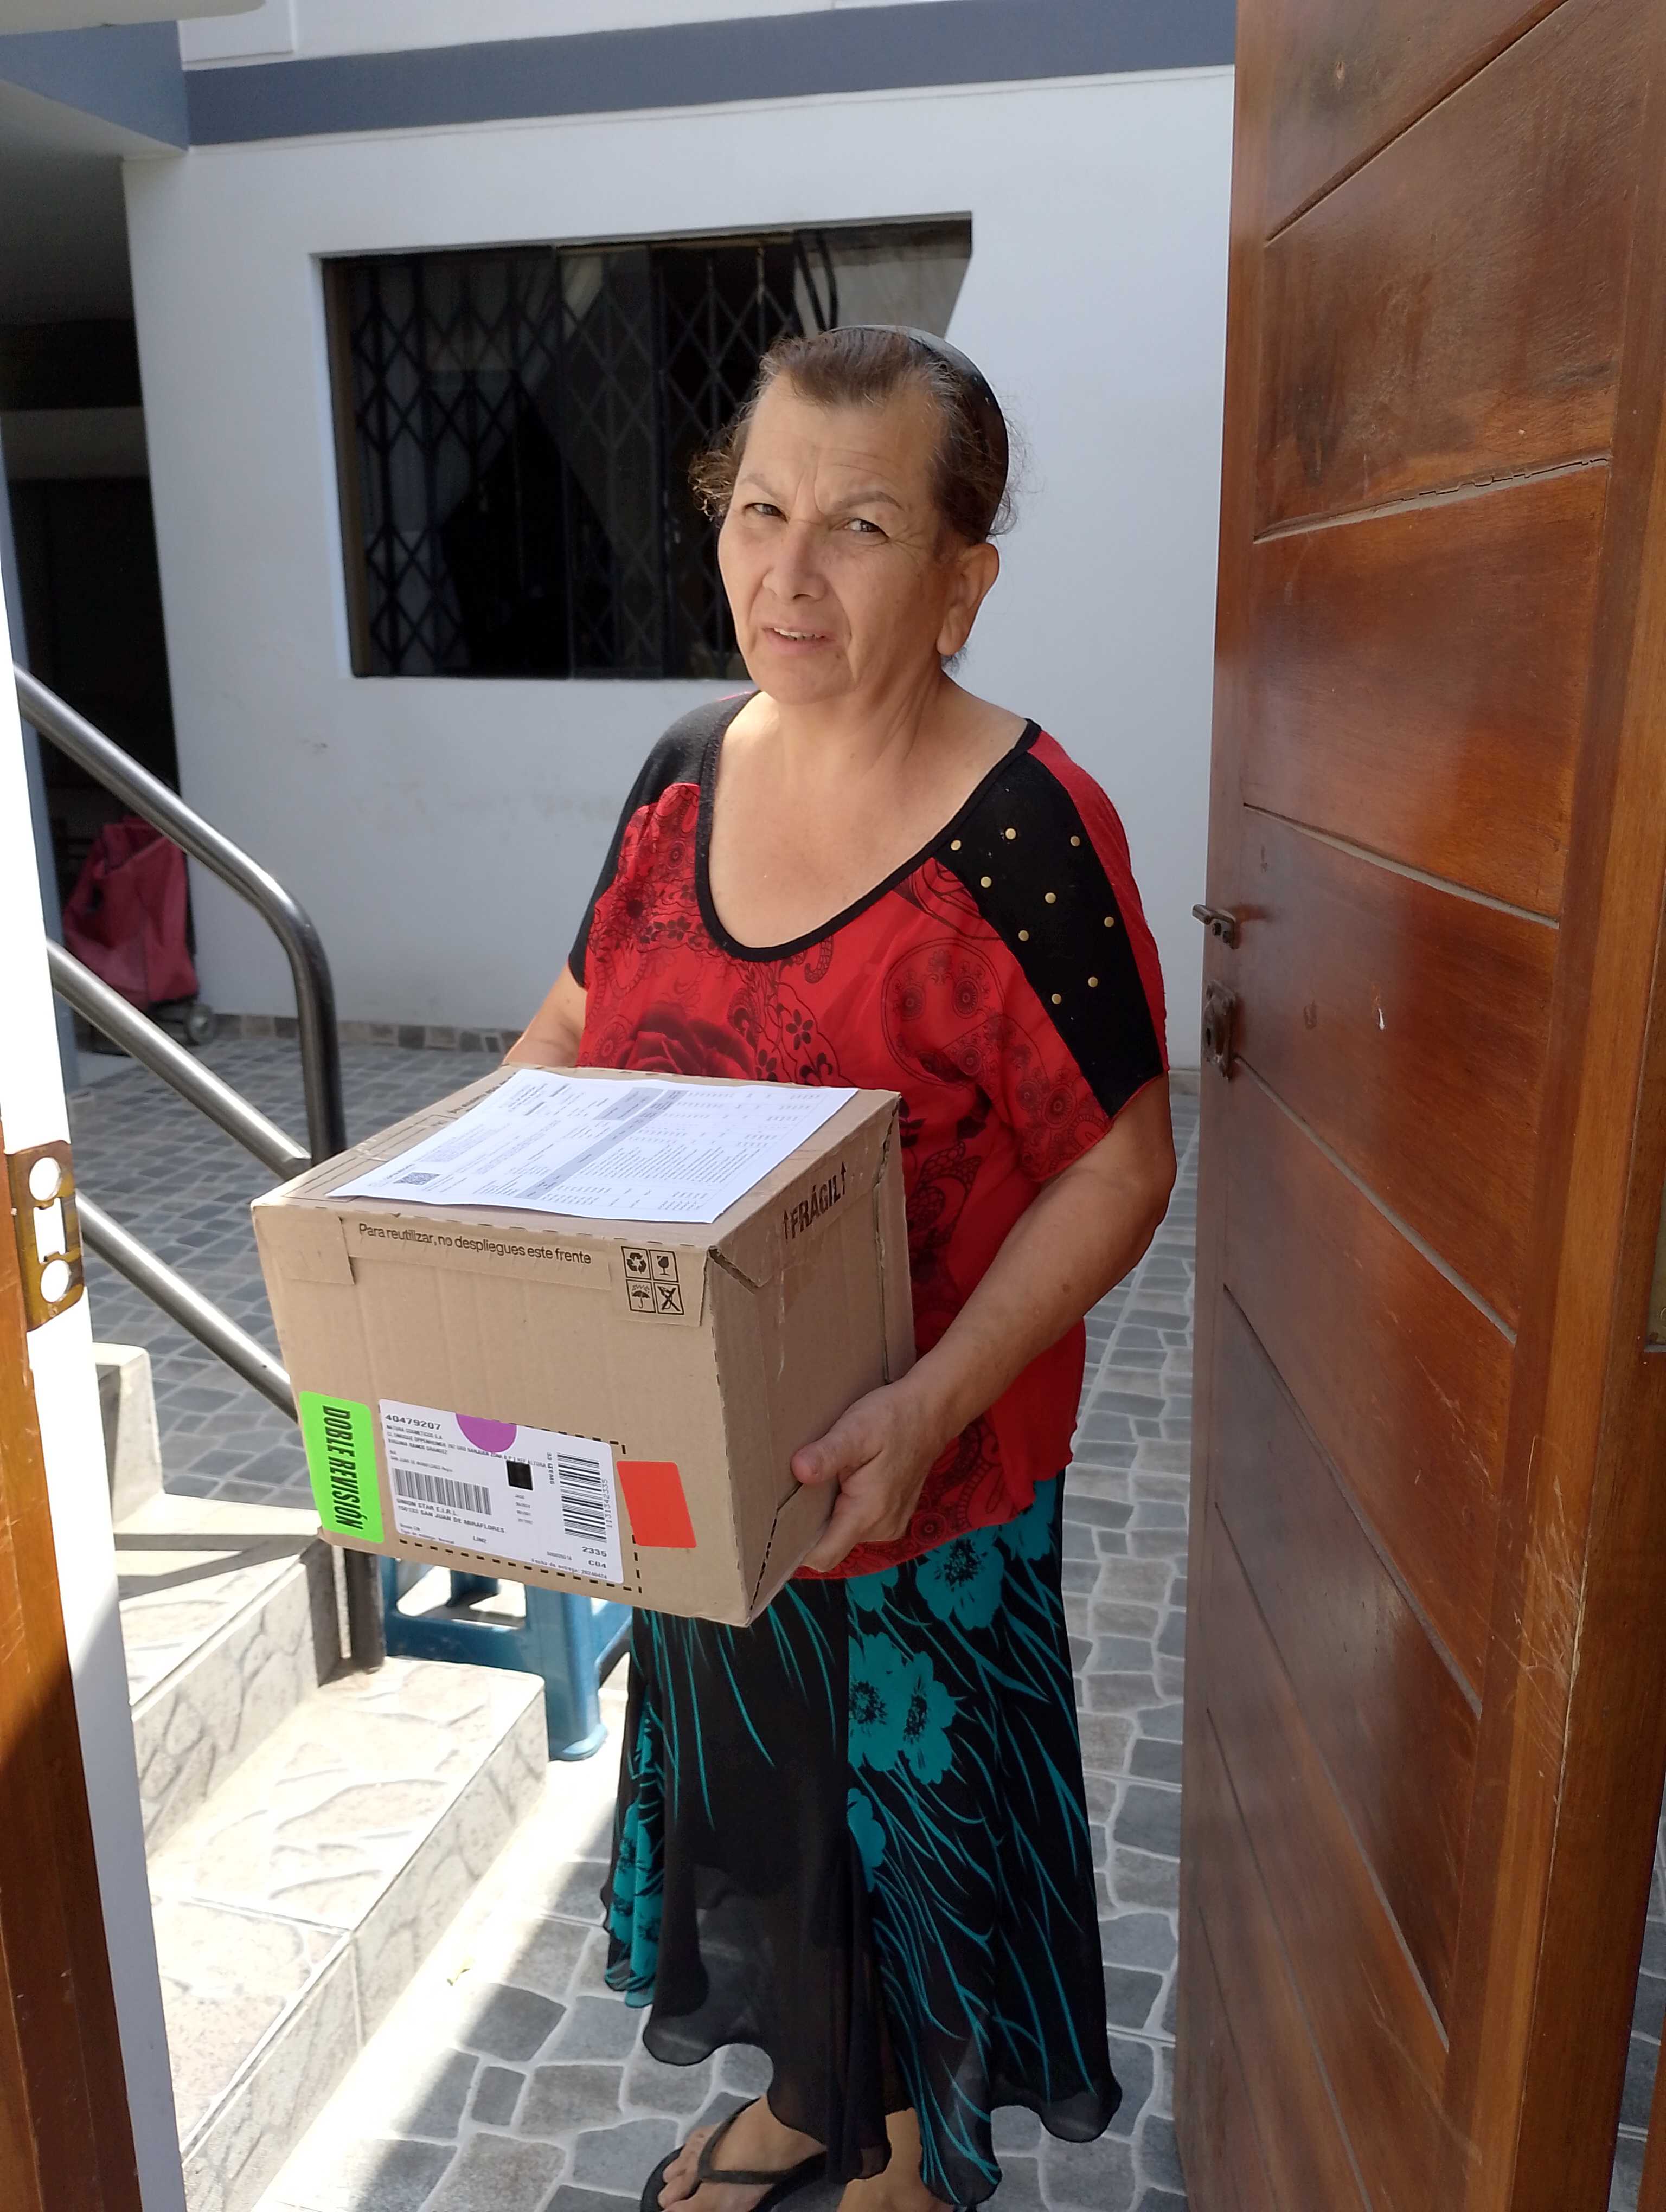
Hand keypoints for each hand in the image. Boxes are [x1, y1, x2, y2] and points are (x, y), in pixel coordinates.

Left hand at [792, 1376, 954, 1572]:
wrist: (932, 1412)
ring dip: (829, 1514)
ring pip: (844, 1534)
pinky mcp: (893, 1517)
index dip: (796, 1550)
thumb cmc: (892, 1419)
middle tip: (795, 1492)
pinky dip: (846, 1509)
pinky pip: (859, 1524)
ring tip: (824, 1481)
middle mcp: (881, 1529)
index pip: (823, 1557)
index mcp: (868, 1513)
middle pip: (830, 1545)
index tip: (775, 1531)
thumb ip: (827, 1454)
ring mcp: (890, 1525)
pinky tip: (844, 1481)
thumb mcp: (856, 1429)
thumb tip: (799, 1471)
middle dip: (810, 1525)